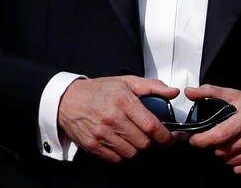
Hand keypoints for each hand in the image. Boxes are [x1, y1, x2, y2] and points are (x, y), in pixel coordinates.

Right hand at [57, 76, 176, 162]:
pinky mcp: (92, 145)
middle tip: (149, 136)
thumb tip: (172, 92)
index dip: (164, 136)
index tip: (170, 140)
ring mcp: (101, 134)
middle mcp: (112, 119)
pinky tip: (120, 142)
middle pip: (143, 142)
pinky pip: (116, 158)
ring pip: (131, 152)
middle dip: (151, 141)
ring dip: (137, 148)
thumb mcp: (126, 81)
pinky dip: (122, 153)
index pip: (151, 125)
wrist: (67, 100)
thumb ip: (152, 86)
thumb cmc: (98, 90)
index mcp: (123, 101)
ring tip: (134, 137)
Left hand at [187, 85, 240, 174]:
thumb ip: (211, 92)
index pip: (218, 135)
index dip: (202, 140)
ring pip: (230, 162)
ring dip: (227, 154)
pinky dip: (238, 163)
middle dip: (217, 145)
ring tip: (236, 142)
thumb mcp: (237, 96)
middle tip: (224, 136)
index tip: (195, 139)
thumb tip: (190, 92)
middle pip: (222, 151)